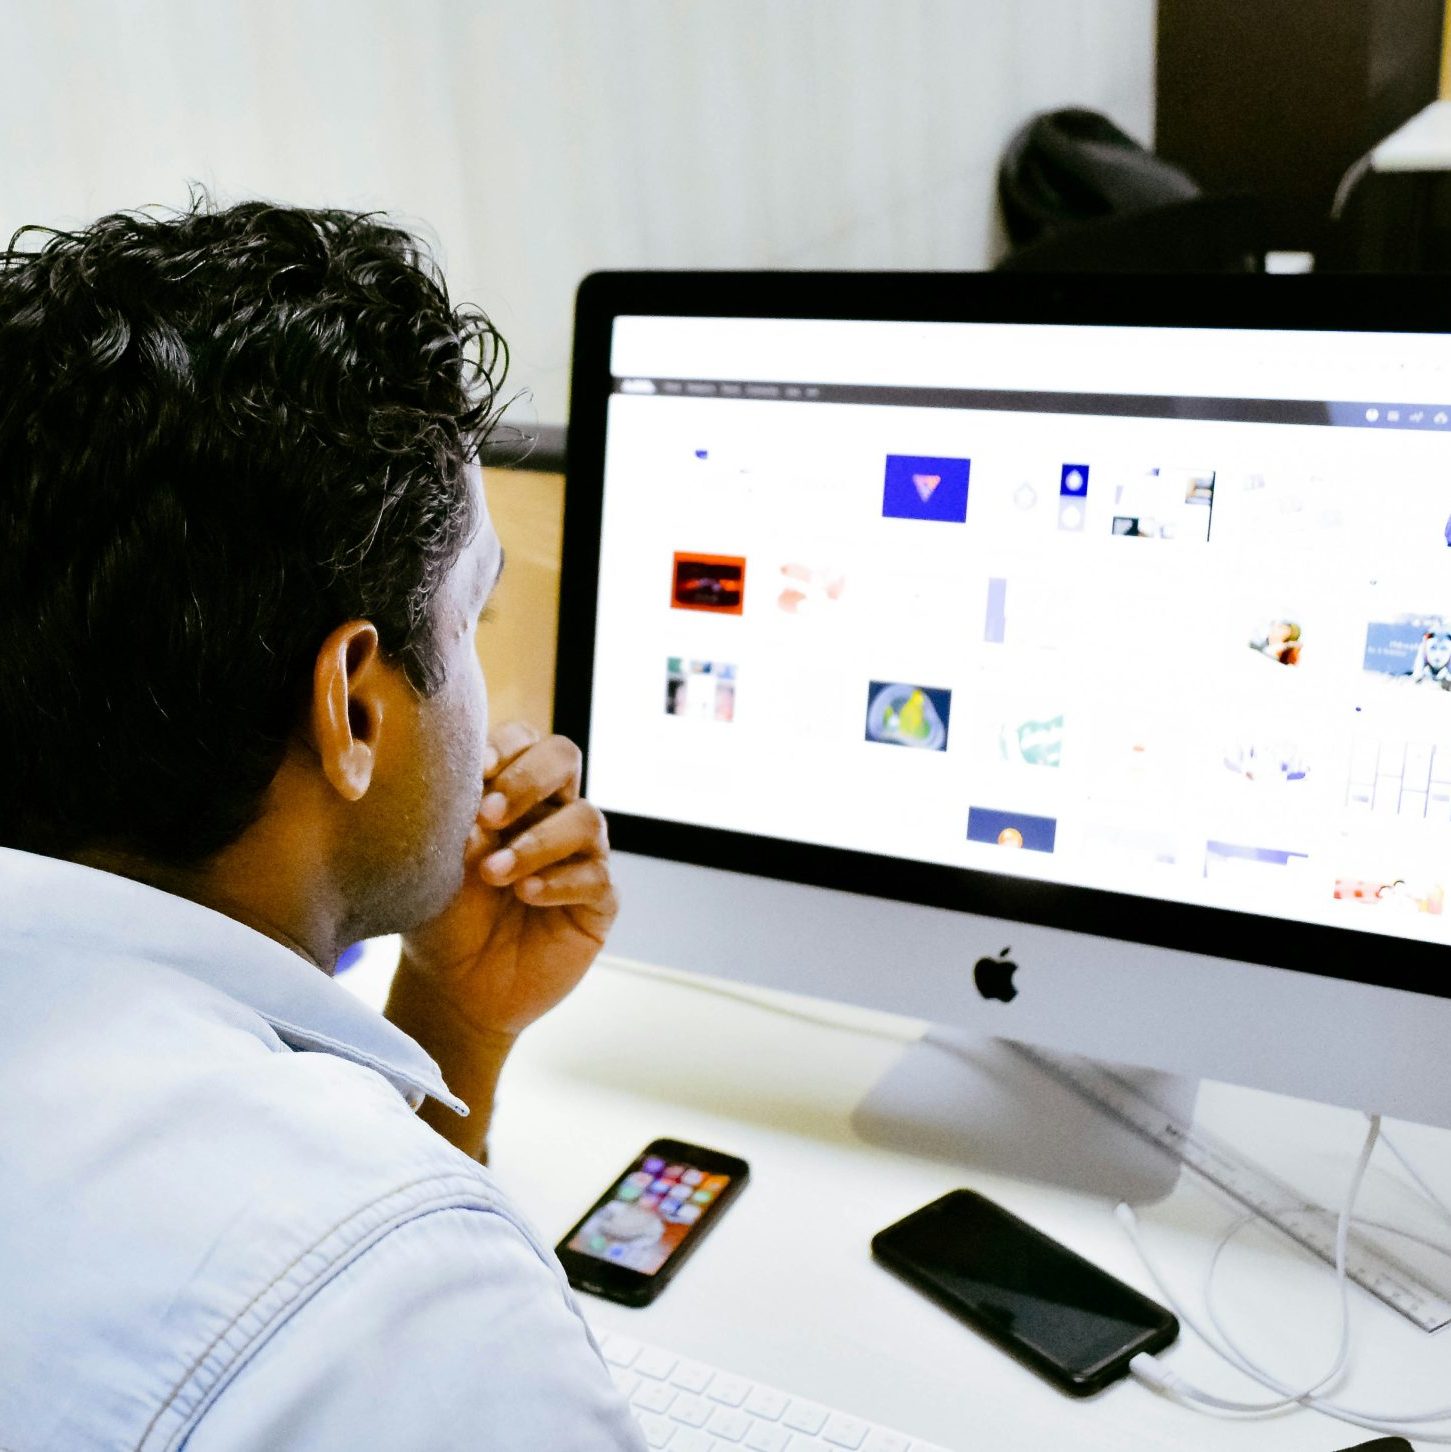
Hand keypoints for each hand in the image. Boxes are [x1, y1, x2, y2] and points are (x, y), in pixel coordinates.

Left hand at [395, 722, 616, 1044]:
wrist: (453, 988)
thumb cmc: (441, 917)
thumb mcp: (435, 863)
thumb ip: (455, 821)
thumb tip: (474, 795)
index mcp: (509, 792)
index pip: (522, 741)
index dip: (505, 746)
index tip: (475, 771)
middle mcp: (549, 813)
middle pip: (564, 757)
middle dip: (528, 779)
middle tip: (490, 814)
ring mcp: (578, 855)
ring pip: (586, 818)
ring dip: (538, 842)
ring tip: (495, 873)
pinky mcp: (597, 901)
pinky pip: (596, 877)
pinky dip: (559, 881)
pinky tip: (526, 895)